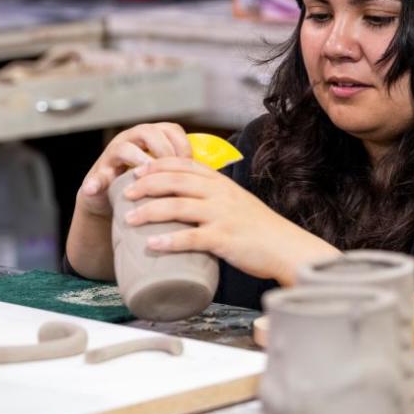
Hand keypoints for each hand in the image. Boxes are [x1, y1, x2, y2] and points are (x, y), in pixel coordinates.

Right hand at [77, 123, 190, 217]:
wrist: (115, 205)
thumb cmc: (149, 190)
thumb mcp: (168, 178)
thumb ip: (185, 172)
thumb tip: (218, 178)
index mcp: (152, 138)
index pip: (172, 129)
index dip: (183, 145)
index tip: (191, 166)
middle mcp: (132, 140)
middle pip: (150, 132)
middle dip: (163, 151)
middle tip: (172, 172)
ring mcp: (113, 155)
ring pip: (125, 148)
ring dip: (138, 161)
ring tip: (146, 177)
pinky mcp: (98, 174)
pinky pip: (96, 176)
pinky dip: (97, 181)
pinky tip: (97, 189)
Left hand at [122, 157, 339, 282]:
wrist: (288, 248)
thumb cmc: (261, 230)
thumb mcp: (238, 204)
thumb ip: (215, 198)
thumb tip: (187, 202)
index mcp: (222, 184)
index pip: (185, 165)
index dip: (159, 164)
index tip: (138, 169)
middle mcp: (220, 195)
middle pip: (176, 181)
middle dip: (147, 184)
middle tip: (126, 192)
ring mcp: (223, 216)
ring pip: (178, 207)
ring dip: (150, 211)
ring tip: (129, 218)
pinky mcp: (225, 239)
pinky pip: (192, 238)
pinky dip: (169, 241)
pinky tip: (152, 245)